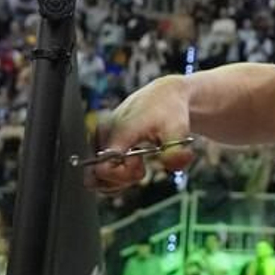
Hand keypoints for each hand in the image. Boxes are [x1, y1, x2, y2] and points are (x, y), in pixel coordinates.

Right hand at [89, 76, 192, 193]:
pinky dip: (115, 172)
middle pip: (95, 175)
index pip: (103, 168)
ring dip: (117, 177)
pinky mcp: (102, 140)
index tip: (141, 164)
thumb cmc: (169, 110)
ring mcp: (100, 137)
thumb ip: (176, 152)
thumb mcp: (178, 130)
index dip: (123, 175)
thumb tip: (173, 167)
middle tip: (139, 166)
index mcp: (118, 132)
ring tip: (136, 163)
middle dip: (120, 179)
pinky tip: (131, 162)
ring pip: (95, 174)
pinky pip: (100, 167)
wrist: (165, 96)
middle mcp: (103, 134)